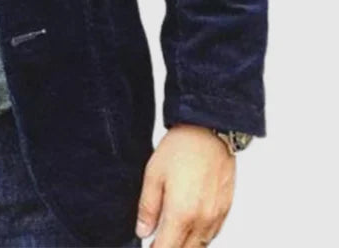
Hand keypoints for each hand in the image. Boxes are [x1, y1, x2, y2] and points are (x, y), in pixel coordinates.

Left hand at [135, 123, 235, 246]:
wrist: (209, 132)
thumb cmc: (181, 148)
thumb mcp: (153, 174)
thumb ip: (148, 207)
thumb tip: (143, 231)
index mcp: (182, 214)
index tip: (147, 246)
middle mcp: (203, 220)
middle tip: (156, 241)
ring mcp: (217, 216)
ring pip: (201, 246)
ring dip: (186, 245)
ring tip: (170, 234)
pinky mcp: (226, 209)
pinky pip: (213, 234)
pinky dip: (200, 237)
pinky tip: (189, 227)